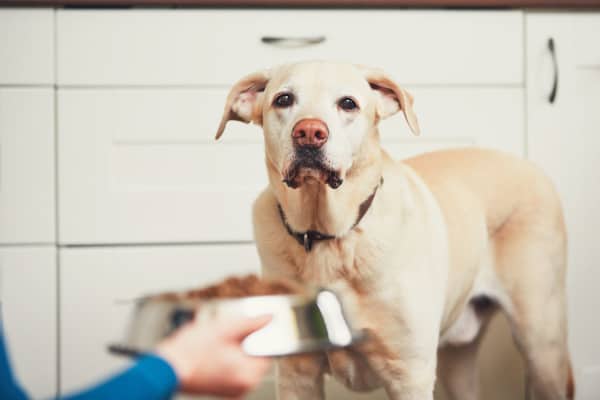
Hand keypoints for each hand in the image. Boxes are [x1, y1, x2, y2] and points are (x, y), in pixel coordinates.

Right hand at [156, 314, 271, 396]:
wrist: (167, 367)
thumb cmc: (192, 350)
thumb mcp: (226, 327)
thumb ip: (252, 322)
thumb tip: (269, 318)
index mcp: (249, 374)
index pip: (268, 350)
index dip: (259, 335)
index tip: (251, 326)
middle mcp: (244, 386)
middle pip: (255, 356)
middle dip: (244, 341)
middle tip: (227, 334)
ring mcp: (233, 389)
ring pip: (243, 361)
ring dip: (234, 349)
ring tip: (216, 342)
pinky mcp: (222, 388)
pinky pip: (233, 369)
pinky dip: (227, 358)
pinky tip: (212, 350)